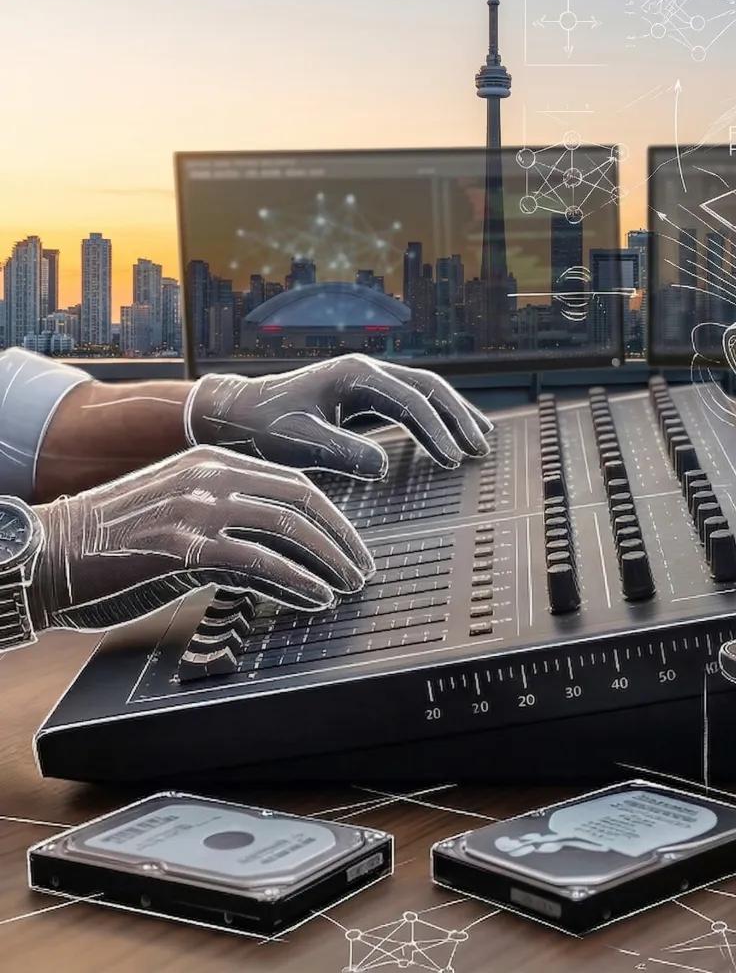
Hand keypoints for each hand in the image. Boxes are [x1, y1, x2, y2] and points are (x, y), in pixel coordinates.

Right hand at [30, 446, 373, 631]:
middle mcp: (212, 477)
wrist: (47, 553)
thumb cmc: (112, 542)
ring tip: (347, 587)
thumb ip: (226, 514)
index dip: (332, 517)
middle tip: (362, 569)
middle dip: (341, 539)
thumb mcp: (177, 506)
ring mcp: (200, 510)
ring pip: (290, 531)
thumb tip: (278, 546)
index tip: (352, 545)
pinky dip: (299, 584)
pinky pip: (262, 565)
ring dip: (329, 563)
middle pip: (303, 503)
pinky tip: (316, 599)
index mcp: (214, 462)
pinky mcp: (187, 549)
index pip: (295, 484)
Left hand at [185, 354, 492, 479]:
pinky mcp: (362, 394)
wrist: (235, 412)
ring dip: (453, 414)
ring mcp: (365, 379)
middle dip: (458, 417)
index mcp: (354, 375)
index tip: (453, 460)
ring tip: (480, 439)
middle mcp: (365, 370)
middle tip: (480, 449)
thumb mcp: (297, 443)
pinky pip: (409, 400)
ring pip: (423, 391)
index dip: (437, 431)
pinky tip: (446, 433)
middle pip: (428, 388)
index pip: (411, 401)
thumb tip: (384, 464)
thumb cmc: (261, 428)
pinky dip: (433, 416)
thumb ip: (341, 452)